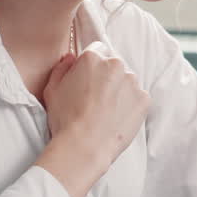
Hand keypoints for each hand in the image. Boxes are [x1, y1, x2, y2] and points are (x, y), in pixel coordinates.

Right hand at [37, 44, 149, 196]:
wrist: (85, 146)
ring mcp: (132, 82)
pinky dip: (130, 105)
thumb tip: (70, 58)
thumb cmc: (65, 119)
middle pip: (113, 65)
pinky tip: (116, 118)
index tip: (89, 79)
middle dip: (106, 77)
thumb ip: (61, 68)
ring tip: (106, 112)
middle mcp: (115, 64)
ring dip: (119, 90)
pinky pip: (138, 98)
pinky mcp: (144, 99)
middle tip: (96, 99)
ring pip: (126, 81)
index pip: (97, 50)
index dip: (91, 66)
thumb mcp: (52, 90)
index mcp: (92, 58)